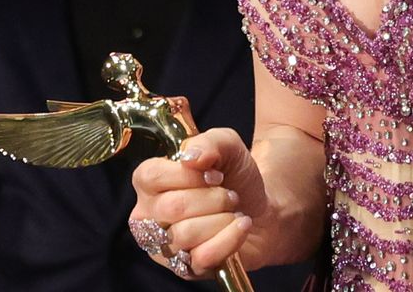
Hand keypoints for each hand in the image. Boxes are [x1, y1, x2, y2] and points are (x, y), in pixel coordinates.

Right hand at [130, 128, 263, 278]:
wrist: (263, 209)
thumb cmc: (235, 177)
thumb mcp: (227, 145)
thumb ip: (208, 142)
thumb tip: (191, 157)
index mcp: (150, 182)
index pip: (151, 176)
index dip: (187, 175)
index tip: (215, 174)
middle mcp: (148, 216)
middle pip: (171, 207)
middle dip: (212, 198)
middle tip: (228, 195)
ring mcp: (164, 245)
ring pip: (185, 234)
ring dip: (222, 218)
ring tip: (232, 212)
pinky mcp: (184, 269)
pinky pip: (201, 257)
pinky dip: (230, 238)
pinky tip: (240, 226)